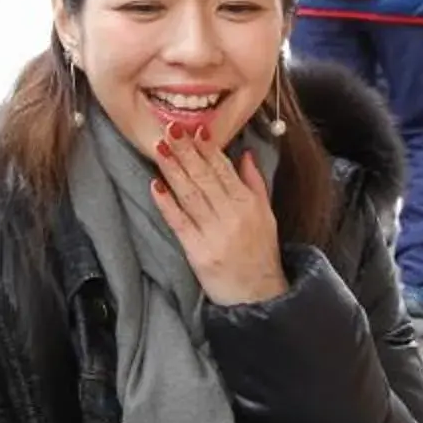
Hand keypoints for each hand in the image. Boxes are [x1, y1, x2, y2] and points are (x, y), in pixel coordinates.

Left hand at [150, 124, 287, 306]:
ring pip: (190, 195)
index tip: (194, 127)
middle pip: (205, 177)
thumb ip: (254, 183)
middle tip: (170, 128)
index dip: (207, 147)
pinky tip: (155, 185)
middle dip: (186, 151)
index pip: (224, 169)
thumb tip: (244, 154)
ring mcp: (214, 234)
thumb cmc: (261, 253)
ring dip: (173, 170)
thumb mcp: (266, 215)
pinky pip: (180, 223)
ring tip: (160, 147)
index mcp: (249, 204)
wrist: (258, 295)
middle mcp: (232, 216)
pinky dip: (167, 204)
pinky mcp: (198, 252)